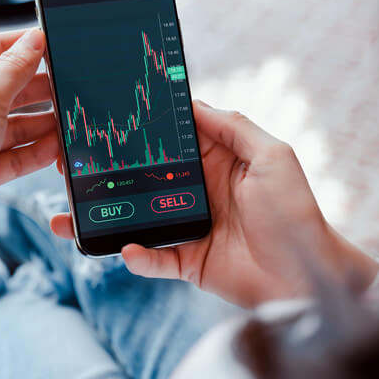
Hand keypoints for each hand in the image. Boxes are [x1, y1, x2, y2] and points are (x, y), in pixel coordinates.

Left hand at [0, 28, 57, 248]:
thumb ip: (15, 68)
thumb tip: (34, 39)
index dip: (22, 46)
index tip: (52, 43)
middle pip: (7, 89)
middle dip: (38, 90)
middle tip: (68, 87)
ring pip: (15, 125)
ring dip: (41, 124)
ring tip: (67, 122)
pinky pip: (15, 154)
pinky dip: (36, 152)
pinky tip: (56, 148)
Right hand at [50, 101, 378, 305]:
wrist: (308, 277)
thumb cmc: (296, 212)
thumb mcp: (273, 156)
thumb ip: (234, 127)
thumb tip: (193, 101)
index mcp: (215, 160)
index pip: (170, 138)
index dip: (142, 125)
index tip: (108, 114)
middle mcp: (196, 189)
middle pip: (143, 174)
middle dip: (110, 168)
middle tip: (71, 161)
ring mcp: (187, 225)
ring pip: (136, 216)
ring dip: (106, 214)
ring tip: (70, 212)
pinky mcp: (186, 260)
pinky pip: (153, 258)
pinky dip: (137, 256)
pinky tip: (125, 249)